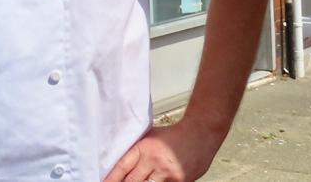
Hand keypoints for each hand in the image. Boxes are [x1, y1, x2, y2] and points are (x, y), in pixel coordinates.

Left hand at [102, 119, 226, 181]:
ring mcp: (167, 175)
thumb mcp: (149, 137)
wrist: (201, 134)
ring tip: (139, 181)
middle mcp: (154, 162)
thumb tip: (116, 161)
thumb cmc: (174, 135)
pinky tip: (154, 181)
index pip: (121, 168)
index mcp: (144, 148)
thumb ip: (135, 150)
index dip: (110, 179)